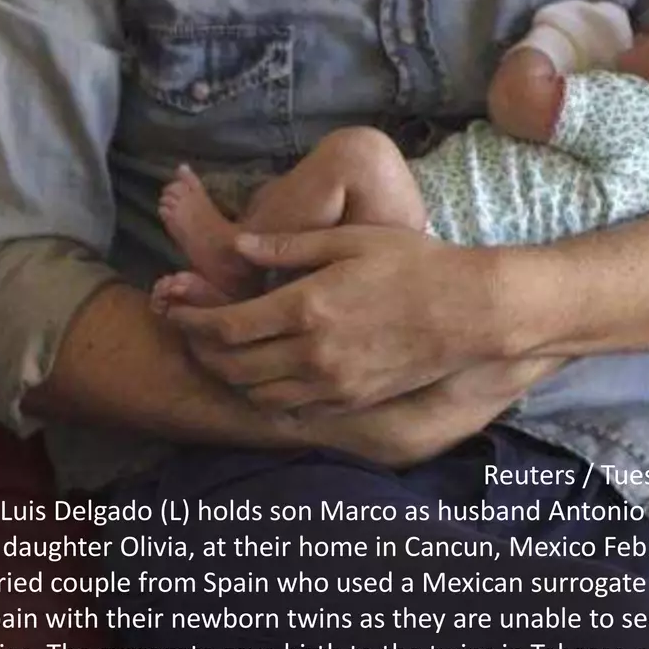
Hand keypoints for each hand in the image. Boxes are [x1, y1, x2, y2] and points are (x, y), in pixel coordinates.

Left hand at [166, 226, 504, 411]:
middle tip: (188, 332)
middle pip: (231, 367)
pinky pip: (290, 408)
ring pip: (255, 394)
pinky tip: (262, 374)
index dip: (191, 322)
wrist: (472, 312)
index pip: (225, 327)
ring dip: (229, 377)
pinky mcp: (350, 401)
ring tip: (220, 353)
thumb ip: (287, 247)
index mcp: (306, 308)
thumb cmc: (414, 265)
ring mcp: (332, 384)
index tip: (176, 309)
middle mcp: (312, 354)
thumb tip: (238, 247)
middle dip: (199, 351)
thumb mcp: (349, 240)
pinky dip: (265, 395)